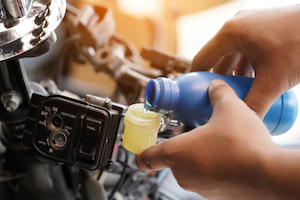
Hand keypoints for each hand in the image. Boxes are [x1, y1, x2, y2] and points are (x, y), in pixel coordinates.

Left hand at [136, 80, 282, 198]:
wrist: (271, 175)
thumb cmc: (243, 145)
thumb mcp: (229, 108)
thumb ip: (218, 93)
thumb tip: (215, 86)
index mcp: (176, 154)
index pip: (145, 158)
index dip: (141, 151)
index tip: (144, 144)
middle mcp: (184, 174)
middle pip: (172, 157)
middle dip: (183, 143)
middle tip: (197, 130)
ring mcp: (200, 187)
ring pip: (191, 167)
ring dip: (200, 153)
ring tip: (219, 140)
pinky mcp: (217, 194)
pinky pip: (208, 177)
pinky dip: (213, 165)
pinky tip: (231, 154)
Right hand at [191, 5, 299, 117]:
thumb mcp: (275, 79)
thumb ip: (256, 104)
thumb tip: (244, 124)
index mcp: (230, 33)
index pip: (202, 59)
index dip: (194, 79)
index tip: (190, 95)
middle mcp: (235, 26)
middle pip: (216, 59)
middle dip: (215, 81)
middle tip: (212, 100)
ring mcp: (249, 26)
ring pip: (232, 56)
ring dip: (232, 76)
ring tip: (233, 95)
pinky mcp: (261, 29)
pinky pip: (245, 51)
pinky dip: (245, 68)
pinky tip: (252, 82)